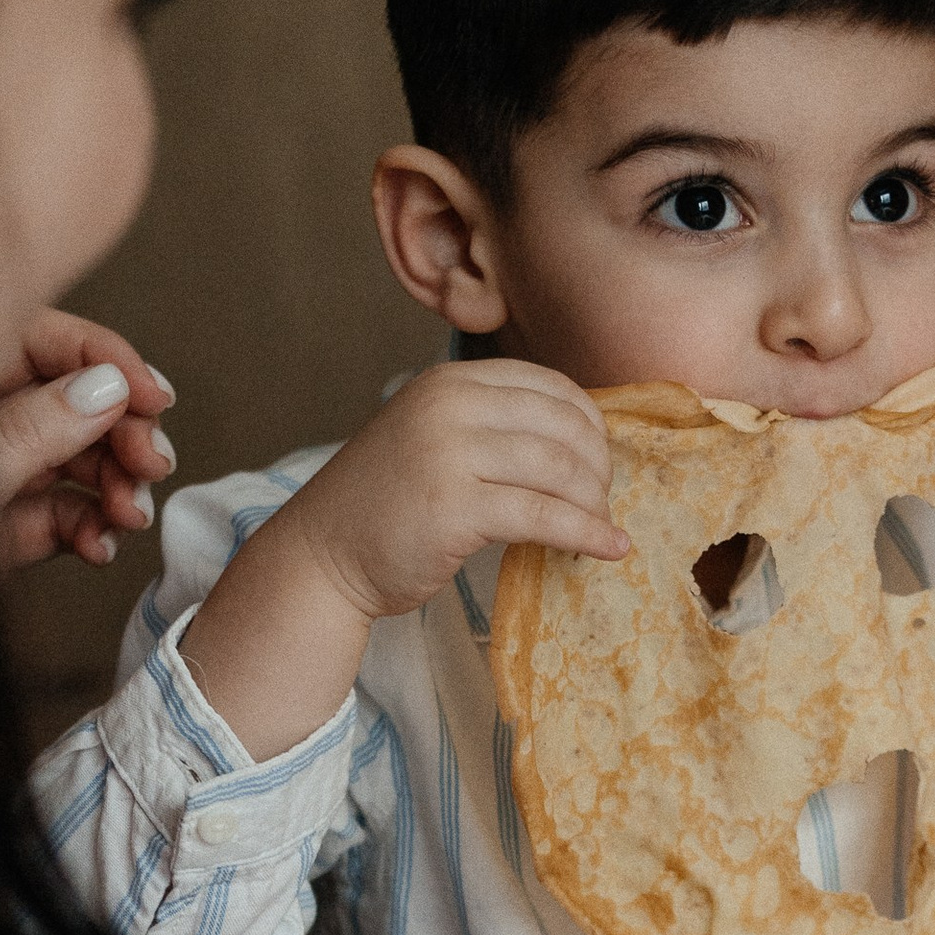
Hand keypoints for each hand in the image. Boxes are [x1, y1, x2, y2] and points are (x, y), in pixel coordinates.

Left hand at [0, 309, 176, 573]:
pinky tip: (100, 544)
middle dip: (123, 435)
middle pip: (74, 402)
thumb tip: (104, 389)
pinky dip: (91, 530)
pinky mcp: (0, 525)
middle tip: (151, 463)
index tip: (155, 398)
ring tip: (130, 513)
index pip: (49, 342)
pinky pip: (61, 515)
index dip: (111, 363)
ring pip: (75, 461)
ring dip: (116, 488)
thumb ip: (36, 427)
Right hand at [288, 357, 628, 624]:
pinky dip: (587, 534)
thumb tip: (582, 442)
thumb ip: (493, 426)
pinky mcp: (455, 506)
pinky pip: (545, 516)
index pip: (552, 387)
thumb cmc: (388, 503)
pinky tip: (610, 549)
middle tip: (600, 504)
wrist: (324, 552)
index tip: (597, 466)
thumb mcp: (436, 436)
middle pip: (565, 426)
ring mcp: (450, 452)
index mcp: (451, 381)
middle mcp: (449, 404)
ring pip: (561, 469)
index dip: (591, 427)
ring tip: (601, 528)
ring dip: (595, 504)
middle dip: (598, 469)